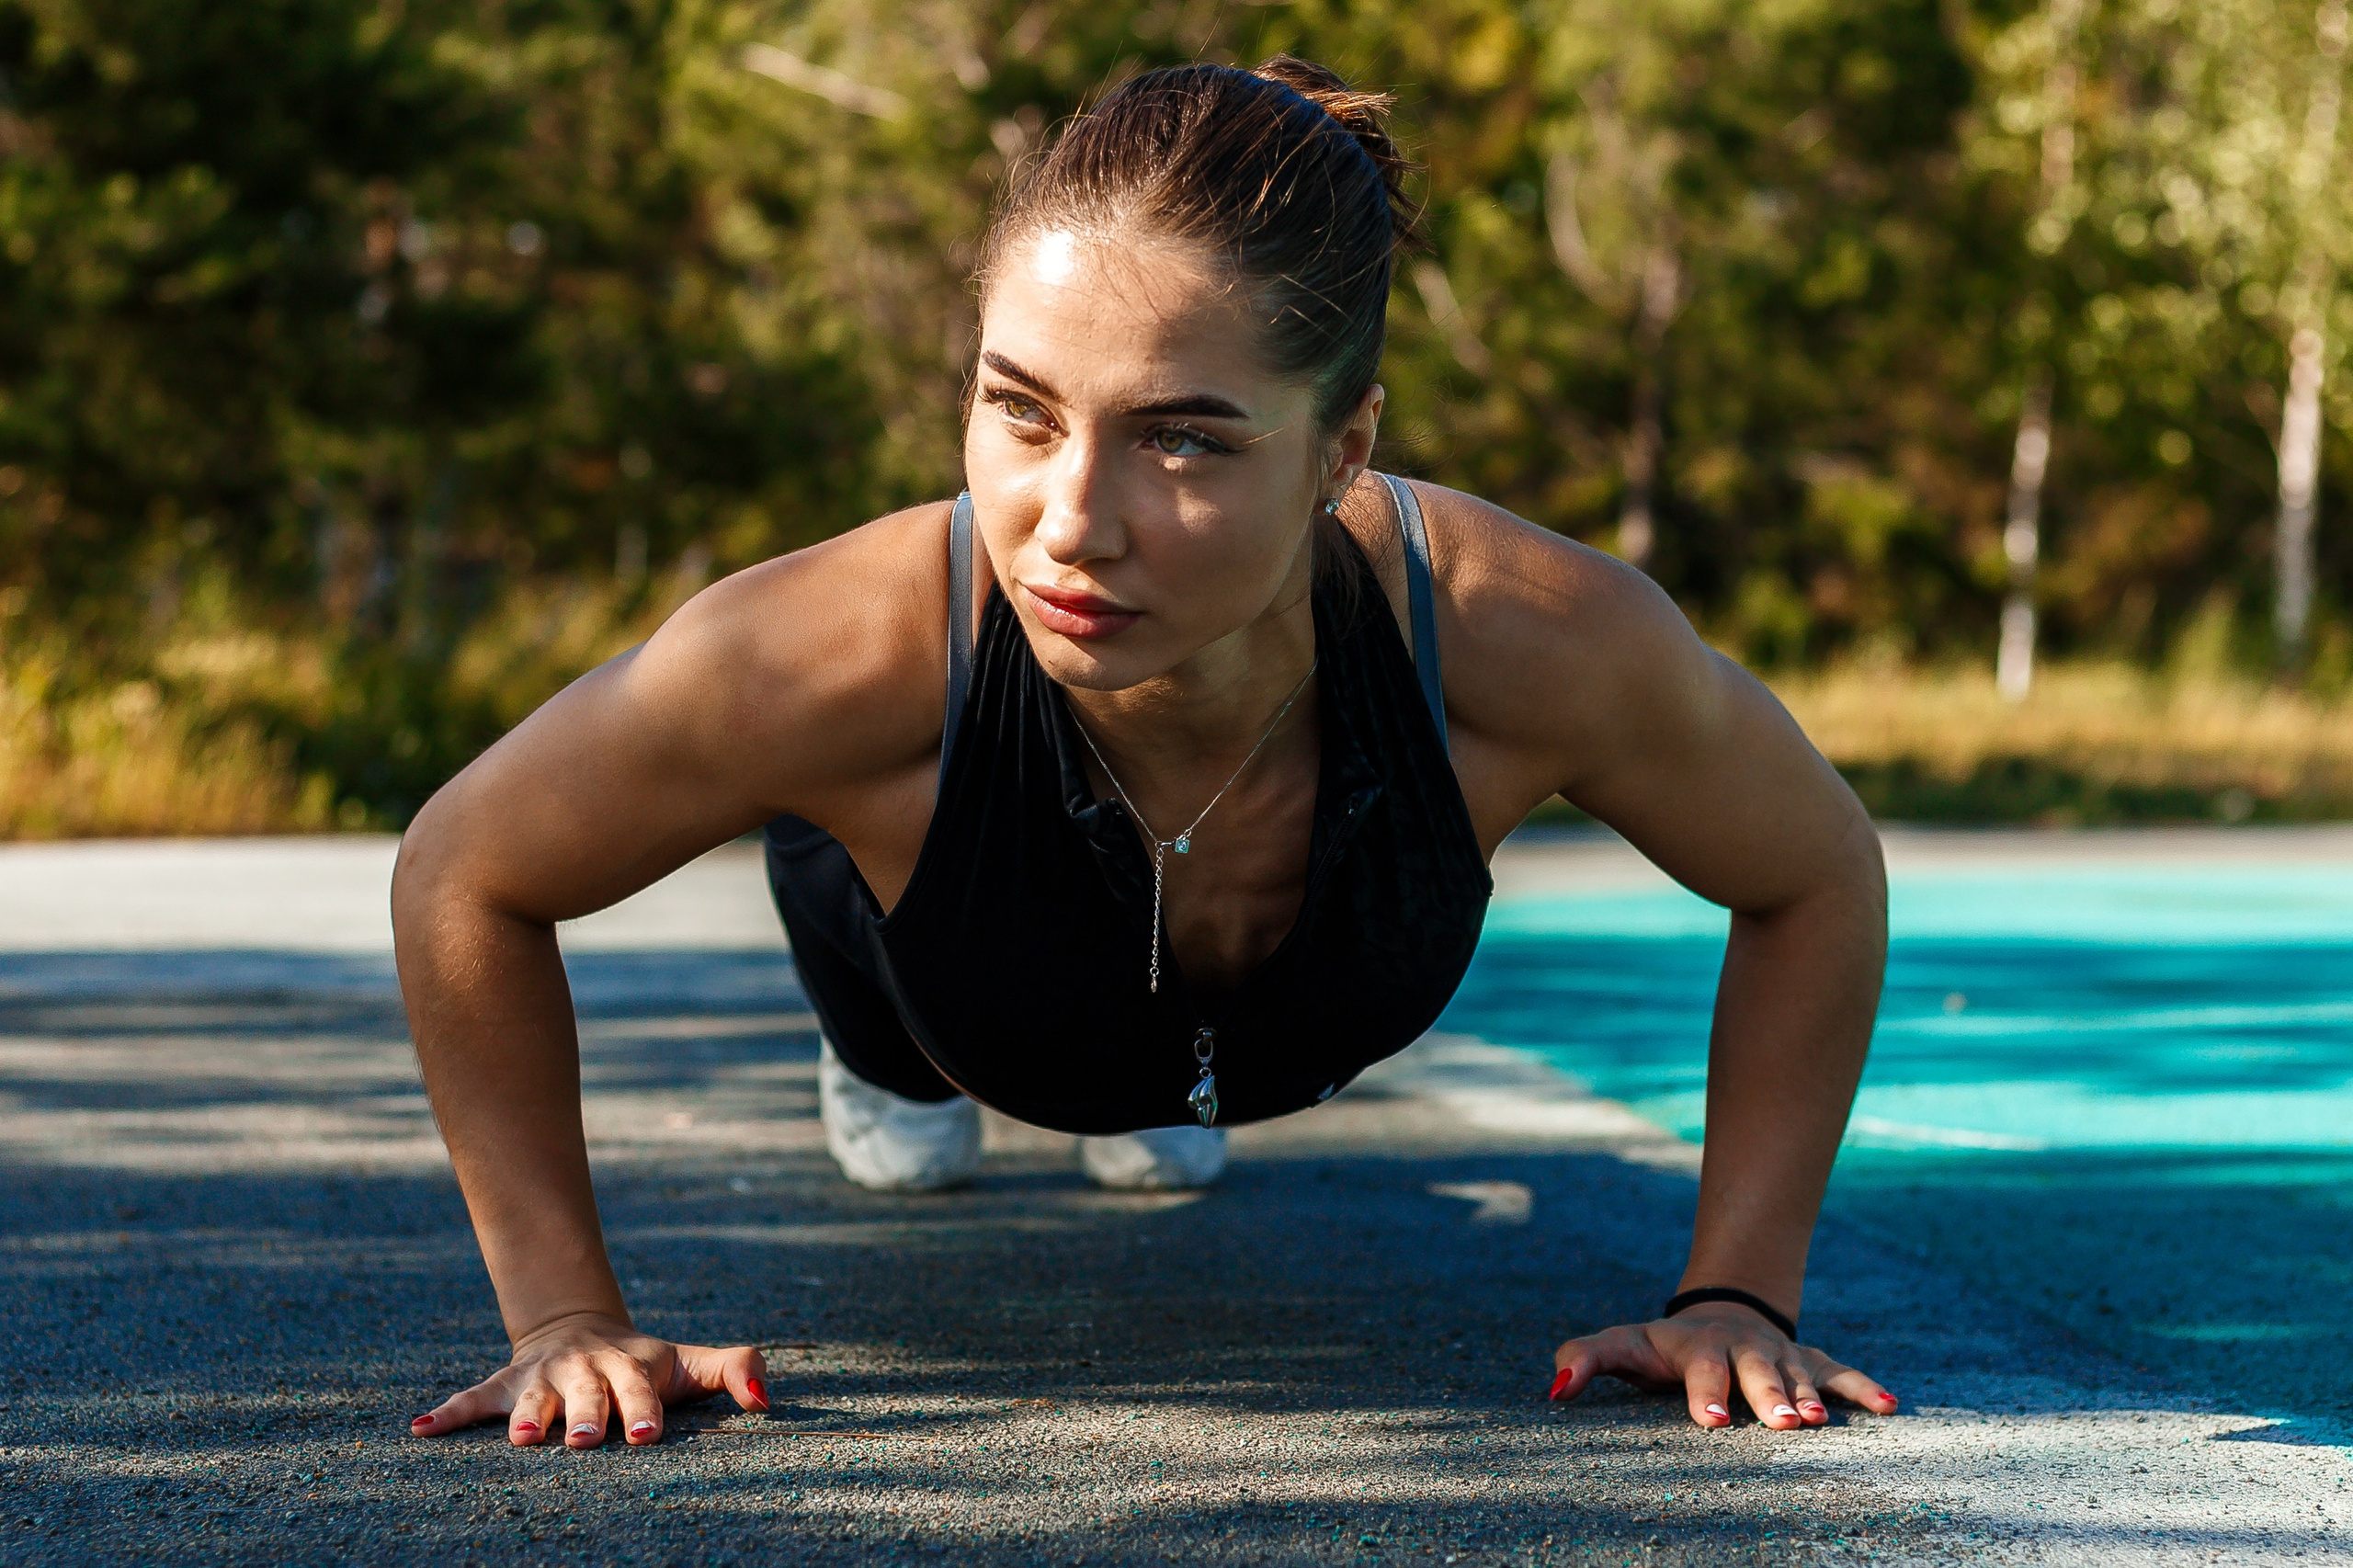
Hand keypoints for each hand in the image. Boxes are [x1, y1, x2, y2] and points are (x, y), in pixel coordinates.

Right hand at [408, 1310, 770, 1446]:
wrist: (582, 1328)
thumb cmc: (645, 1364)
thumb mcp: (692, 1362)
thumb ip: (737, 1369)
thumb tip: (766, 1403)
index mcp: (630, 1367)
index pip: (640, 1393)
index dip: (643, 1413)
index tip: (646, 1437)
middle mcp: (584, 1371)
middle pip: (585, 1395)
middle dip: (584, 1417)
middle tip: (583, 1440)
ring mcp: (541, 1377)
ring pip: (529, 1397)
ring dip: (523, 1417)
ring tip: (518, 1438)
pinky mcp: (504, 1384)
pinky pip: (471, 1399)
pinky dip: (445, 1413)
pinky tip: (418, 1429)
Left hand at [1547, 1303, 1896, 1429]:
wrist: (1719, 1310)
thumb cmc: (1662, 1345)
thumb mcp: (1622, 1346)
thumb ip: (1583, 1359)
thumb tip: (1552, 1391)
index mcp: (1694, 1346)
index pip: (1699, 1367)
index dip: (1704, 1392)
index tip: (1710, 1421)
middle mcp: (1742, 1348)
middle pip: (1756, 1372)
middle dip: (1769, 1397)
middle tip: (1785, 1424)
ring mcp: (1779, 1355)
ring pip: (1798, 1375)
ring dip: (1812, 1398)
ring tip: (1821, 1423)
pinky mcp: (1811, 1363)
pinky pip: (1841, 1373)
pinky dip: (1865, 1389)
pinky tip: (1891, 1407)